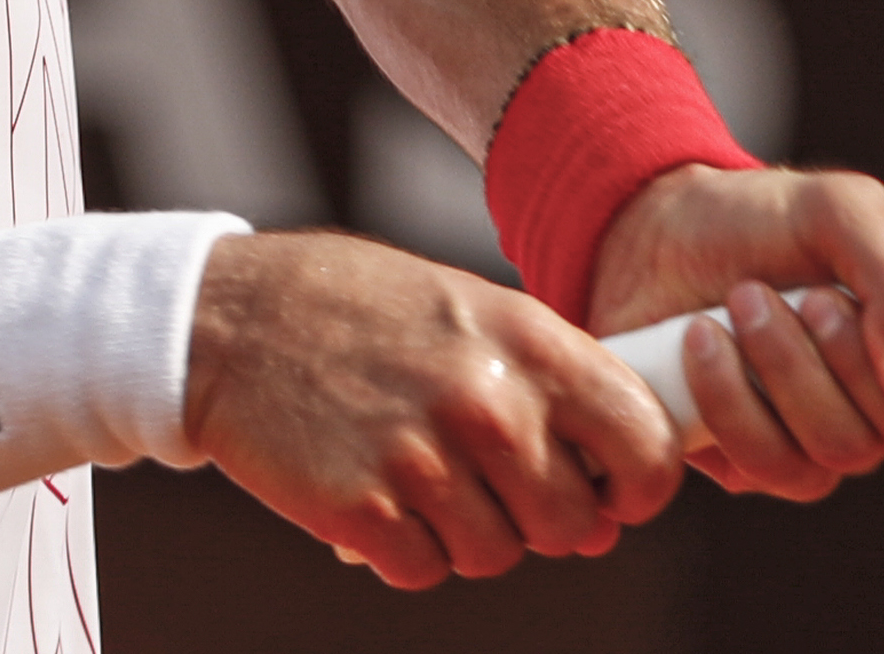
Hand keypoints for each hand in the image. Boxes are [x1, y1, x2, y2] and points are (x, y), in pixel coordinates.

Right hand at [181, 231, 683, 588]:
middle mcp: (489, 402)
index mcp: (531, 342)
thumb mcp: (476, 316)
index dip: (639, 485)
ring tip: (427, 478)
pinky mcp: (364, 510)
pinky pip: (426, 570)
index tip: (613, 494)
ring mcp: (426, 460)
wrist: (238, 320)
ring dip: (470, 534)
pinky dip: (409, 550)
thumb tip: (609, 512)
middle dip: (542, 519)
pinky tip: (383, 498)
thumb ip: (551, 398)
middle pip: (572, 523)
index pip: (644, 444)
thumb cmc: (369, 312)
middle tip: (494, 484)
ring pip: (499, 555)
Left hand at [583, 164, 883, 500]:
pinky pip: (770, 467)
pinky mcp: (765, 463)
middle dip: (858, 362)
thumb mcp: (840, 209)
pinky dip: (731, 397)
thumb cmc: (763, 218)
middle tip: (810, 296)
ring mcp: (836, 437)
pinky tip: (703, 342)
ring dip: (784, 369)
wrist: (655, 235)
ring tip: (743, 302)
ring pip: (845, 453)